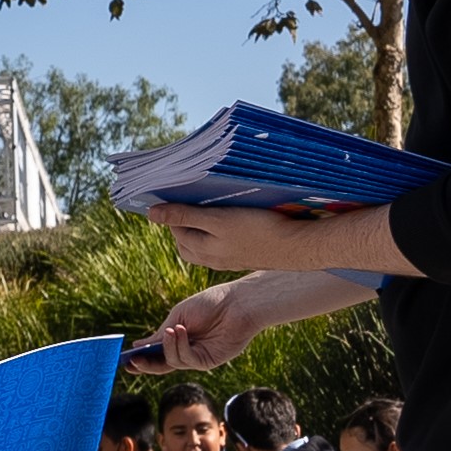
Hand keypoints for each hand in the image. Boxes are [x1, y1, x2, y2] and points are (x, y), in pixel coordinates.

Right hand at [138, 276, 270, 372]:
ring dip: (168, 346)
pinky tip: (181, 331)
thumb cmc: (210, 304)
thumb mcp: (178, 316)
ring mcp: (198, 357)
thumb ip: (160, 334)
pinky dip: (180, 346)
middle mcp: (187, 350)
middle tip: (132, 363)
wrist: (236, 303)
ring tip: (171, 329)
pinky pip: (187, 360)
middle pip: (162, 365)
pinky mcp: (209, 361)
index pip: (157, 353)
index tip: (125, 359)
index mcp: (178, 339)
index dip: (141, 358)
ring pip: (173, 361)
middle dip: (146, 365)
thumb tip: (138, 346)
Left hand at [142, 202, 330, 274]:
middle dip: (184, 220)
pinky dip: (221, 230)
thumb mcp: (218, 220)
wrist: (298, 247)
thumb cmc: (258, 230)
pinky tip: (233, 216)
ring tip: (210, 205)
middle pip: (187, 239)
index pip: (176, 229)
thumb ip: (185, 215)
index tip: (174, 191)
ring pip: (206, 242)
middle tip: (191, 198)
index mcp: (203, 250)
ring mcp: (231, 259)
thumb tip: (151, 214)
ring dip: (203, 225)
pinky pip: (224, 243)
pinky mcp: (247, 255)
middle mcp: (214, 258)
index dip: (173, 210)